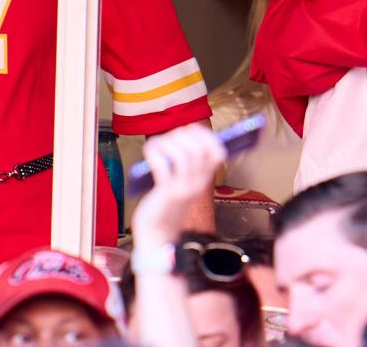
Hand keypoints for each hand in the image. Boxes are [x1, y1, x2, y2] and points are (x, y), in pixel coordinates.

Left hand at [130, 124, 225, 246]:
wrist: (158, 236)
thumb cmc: (167, 206)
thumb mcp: (184, 185)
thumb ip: (187, 166)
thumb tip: (182, 137)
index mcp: (203, 180)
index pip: (218, 152)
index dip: (205, 135)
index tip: (190, 130)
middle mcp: (196, 183)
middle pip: (199, 149)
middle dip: (184, 135)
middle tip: (171, 137)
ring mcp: (182, 188)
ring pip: (182, 154)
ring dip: (168, 142)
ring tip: (159, 144)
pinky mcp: (166, 193)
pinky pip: (162, 165)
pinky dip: (154, 153)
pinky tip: (149, 153)